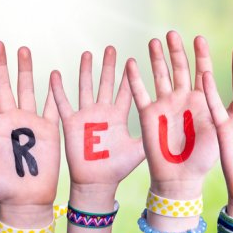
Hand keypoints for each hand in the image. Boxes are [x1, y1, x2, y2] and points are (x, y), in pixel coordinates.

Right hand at [50, 47, 143, 202]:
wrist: (97, 184)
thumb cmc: (119, 169)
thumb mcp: (140, 148)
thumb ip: (153, 133)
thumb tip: (177, 123)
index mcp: (119, 116)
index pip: (125, 90)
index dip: (127, 75)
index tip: (131, 58)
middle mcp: (102, 112)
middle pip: (105, 83)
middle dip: (108, 66)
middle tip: (111, 48)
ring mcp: (86, 116)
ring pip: (85, 87)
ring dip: (85, 71)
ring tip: (87, 53)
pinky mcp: (71, 124)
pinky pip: (63, 103)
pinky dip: (58, 90)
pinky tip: (55, 74)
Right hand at [126, 31, 217, 199]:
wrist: (180, 179)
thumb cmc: (205, 159)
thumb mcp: (224, 131)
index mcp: (201, 100)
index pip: (202, 70)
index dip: (201, 54)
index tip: (199, 37)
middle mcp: (182, 99)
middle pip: (179, 68)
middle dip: (176, 50)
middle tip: (173, 33)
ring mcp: (164, 105)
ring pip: (159, 75)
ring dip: (156, 58)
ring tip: (154, 41)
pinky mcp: (148, 115)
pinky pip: (140, 94)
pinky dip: (134, 79)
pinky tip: (130, 63)